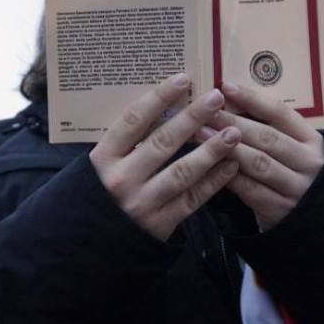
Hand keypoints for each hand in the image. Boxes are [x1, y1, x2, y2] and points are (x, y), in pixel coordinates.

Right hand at [90, 74, 240, 240]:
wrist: (89, 244)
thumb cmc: (97, 196)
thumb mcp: (100, 165)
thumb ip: (124, 143)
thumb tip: (161, 107)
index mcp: (102, 159)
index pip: (133, 120)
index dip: (159, 97)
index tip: (182, 79)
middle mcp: (121, 179)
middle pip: (162, 142)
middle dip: (193, 118)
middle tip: (216, 99)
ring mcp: (141, 203)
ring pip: (182, 171)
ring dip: (211, 150)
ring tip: (233, 133)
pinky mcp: (159, 225)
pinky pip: (192, 199)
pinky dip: (214, 182)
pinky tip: (231, 166)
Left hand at [198, 82, 323, 229]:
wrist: (322, 220)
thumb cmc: (296, 174)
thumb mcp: (296, 150)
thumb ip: (272, 131)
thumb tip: (230, 101)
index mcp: (312, 140)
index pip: (282, 113)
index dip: (253, 99)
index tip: (226, 86)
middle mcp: (308, 163)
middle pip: (266, 137)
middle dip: (232, 122)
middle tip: (204, 110)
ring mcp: (296, 188)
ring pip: (257, 163)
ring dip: (225, 147)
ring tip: (200, 134)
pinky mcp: (280, 210)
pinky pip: (250, 190)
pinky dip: (228, 176)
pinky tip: (209, 165)